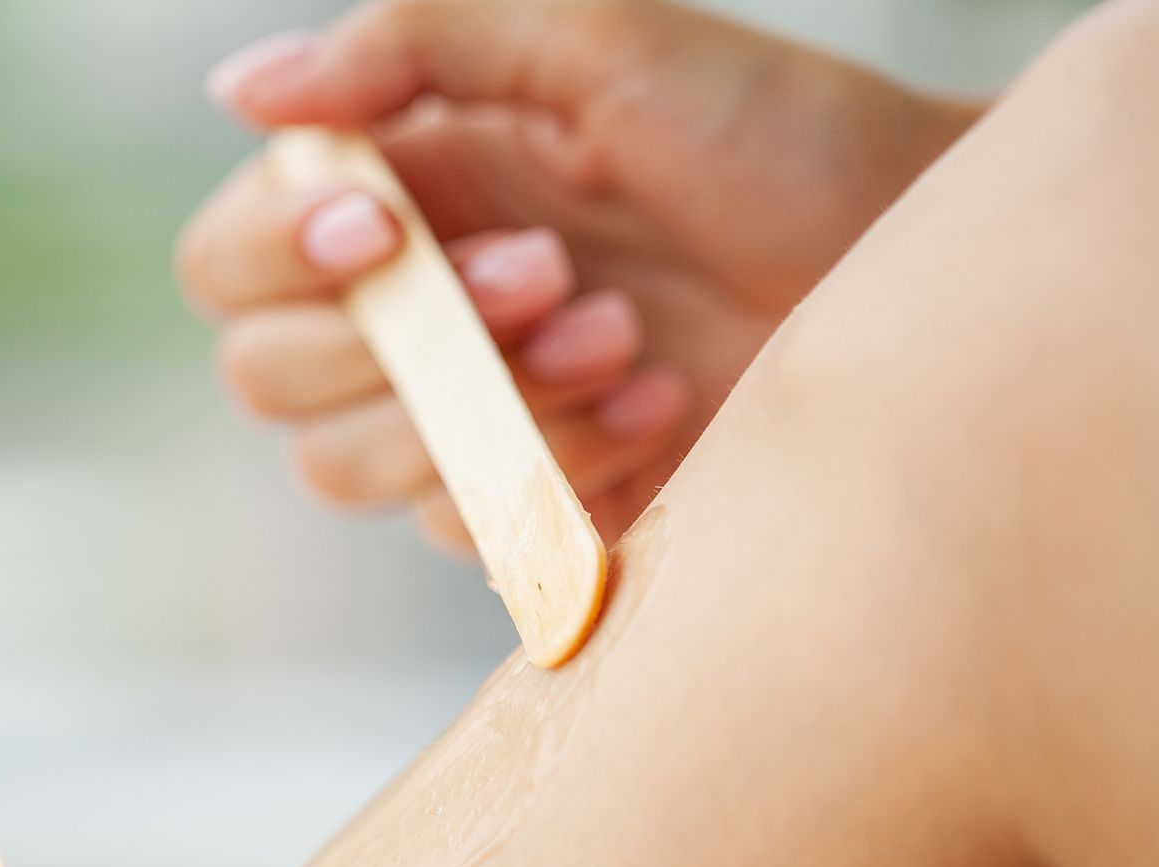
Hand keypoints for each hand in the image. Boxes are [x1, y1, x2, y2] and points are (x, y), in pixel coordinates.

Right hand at [177, 0, 980, 554]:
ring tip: (623, 336)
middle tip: (550, 275)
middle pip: (265, 377)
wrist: (924, 274)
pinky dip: (560, 464)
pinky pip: (468, 526)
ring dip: (481, 404)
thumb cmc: (780, 137)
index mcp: (411, 193)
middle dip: (399, 336)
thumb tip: (239, 90)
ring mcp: (477, 420)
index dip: (278, 252)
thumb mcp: (603, 43)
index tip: (385, 228)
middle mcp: (420, 310)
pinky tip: (662, 399)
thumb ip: (416, 44)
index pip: (234, 255)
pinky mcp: (543, 508)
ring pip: (345, 469)